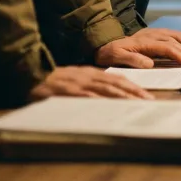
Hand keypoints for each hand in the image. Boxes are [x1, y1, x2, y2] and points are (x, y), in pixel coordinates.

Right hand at [29, 66, 152, 100]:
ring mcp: (79, 83)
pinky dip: (99, 101)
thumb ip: (90, 86)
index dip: (132, 87)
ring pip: (105, 89)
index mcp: (91, 73)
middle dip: (134, 92)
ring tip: (136, 104)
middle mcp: (88, 76)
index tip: (145, 95)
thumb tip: (106, 97)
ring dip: (122, 97)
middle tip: (149, 101)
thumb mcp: (76, 80)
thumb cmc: (54, 80)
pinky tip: (109, 106)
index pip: (117, 79)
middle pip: (116, 83)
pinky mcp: (68, 90)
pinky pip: (86, 96)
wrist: (32, 73)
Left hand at [95, 28, 180, 68]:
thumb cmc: (110, 51)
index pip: (167, 48)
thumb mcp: (116, 57)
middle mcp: (152, 35)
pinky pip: (172, 33)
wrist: (104, 39)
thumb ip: (132, 59)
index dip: (179, 55)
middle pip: (175, 42)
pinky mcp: (153, 33)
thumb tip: (150, 64)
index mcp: (145, 42)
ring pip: (175, 35)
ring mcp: (153, 32)